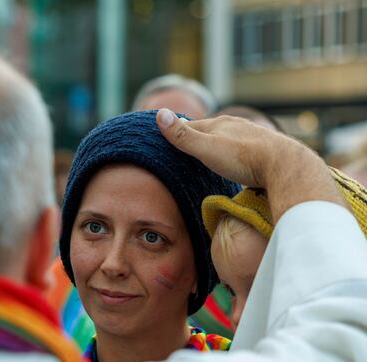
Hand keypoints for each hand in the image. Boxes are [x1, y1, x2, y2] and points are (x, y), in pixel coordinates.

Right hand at [156, 108, 344, 218]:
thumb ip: (183, 135)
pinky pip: (241, 150)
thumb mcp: (206, 148)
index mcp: (220, 123)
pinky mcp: (262, 150)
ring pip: (227, 138)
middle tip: (184, 145)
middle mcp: (235, 126)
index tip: (166, 137)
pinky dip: (233, 154)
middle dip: (197, 136)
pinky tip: (235, 161)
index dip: (177, 131)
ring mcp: (250, 137)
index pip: (191, 125)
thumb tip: (159, 113)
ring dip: (217, 144)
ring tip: (208, 153)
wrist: (284, 165)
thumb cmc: (243, 157)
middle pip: (210, 130)